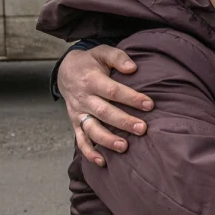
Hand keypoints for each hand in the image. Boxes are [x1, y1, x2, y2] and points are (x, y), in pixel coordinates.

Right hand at [60, 46, 152, 167]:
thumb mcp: (102, 52)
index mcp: (91, 80)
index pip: (113, 91)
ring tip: (124, 147)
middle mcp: (83, 98)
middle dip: (123, 122)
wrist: (65, 71)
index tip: (149, 104)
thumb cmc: (90, 62)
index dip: (131, 98)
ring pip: (92, 129)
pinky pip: (80, 139)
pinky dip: (89, 152)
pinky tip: (102, 162)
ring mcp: (78, 112)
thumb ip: (117, 57)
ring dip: (107, 140)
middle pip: (104, 112)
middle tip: (142, 129)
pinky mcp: (75, 123)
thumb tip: (132, 68)